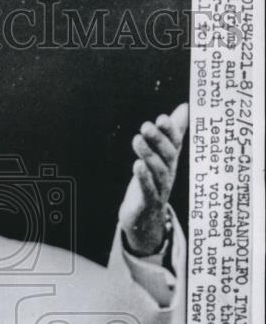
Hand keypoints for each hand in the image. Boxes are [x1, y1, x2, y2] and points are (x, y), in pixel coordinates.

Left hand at [118, 102, 188, 255]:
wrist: (143, 217)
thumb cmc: (152, 180)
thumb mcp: (162, 155)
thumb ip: (172, 132)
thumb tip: (186, 107)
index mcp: (170, 161)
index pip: (175, 144)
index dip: (170, 131)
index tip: (161, 118)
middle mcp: (168, 173)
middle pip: (167, 155)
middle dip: (158, 139)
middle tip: (146, 126)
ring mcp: (160, 189)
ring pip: (158, 171)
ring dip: (148, 154)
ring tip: (137, 139)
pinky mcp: (149, 202)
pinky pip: (149, 189)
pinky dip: (144, 178)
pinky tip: (137, 165)